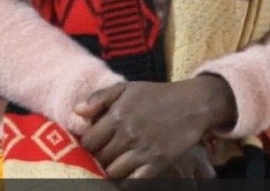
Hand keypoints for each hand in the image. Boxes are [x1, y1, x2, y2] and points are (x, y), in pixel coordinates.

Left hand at [74, 77, 236, 178]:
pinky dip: (128, 181)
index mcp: (116, 116)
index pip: (88, 141)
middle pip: (100, 158)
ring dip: (111, 171)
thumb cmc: (156, 95)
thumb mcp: (125, 88)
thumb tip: (77, 111)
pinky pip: (136, 180)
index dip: (88, 145)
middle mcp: (127, 134)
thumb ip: (98, 98)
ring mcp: (144, 149)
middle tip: (103, 157)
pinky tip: (127, 176)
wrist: (192, 104)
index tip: (93, 145)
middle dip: (98, 158)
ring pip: (114, 172)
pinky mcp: (159, 161)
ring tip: (114, 165)